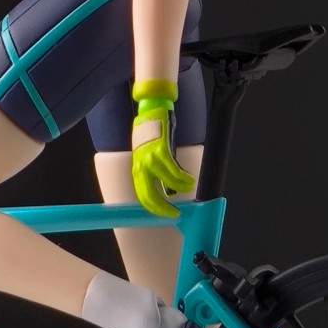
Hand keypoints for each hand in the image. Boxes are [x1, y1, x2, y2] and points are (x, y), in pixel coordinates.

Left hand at [130, 78, 194, 218]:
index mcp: (137, 170)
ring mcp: (151, 159)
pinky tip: (189, 179)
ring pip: (167, 184)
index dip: (154, 209)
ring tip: (188, 187)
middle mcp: (141, 167)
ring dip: (180, 189)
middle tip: (175, 213)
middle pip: (150, 196)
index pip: (142, 196)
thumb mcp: (147, 158)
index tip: (167, 214)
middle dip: (163, 208)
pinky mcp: (162, 150)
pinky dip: (184, 178)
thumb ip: (153, 174)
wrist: (151, 113)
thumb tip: (167, 192)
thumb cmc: (151, 137)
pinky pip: (175, 171)